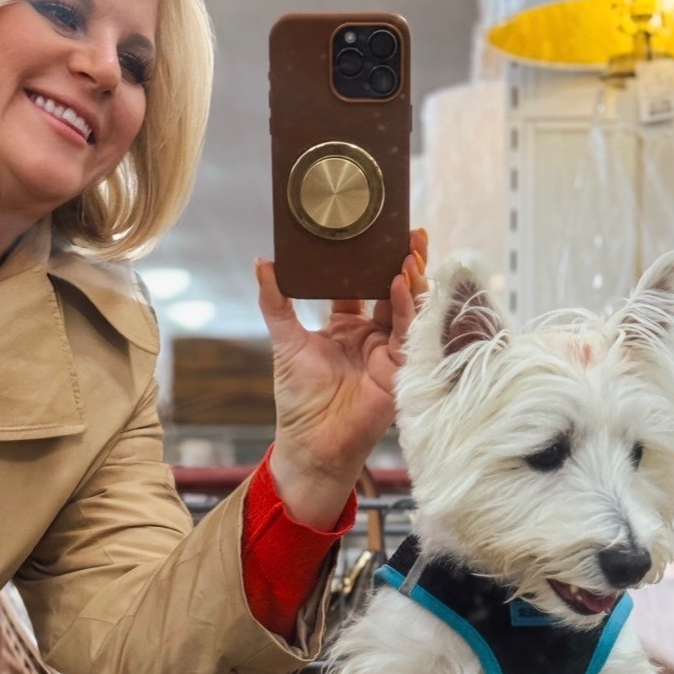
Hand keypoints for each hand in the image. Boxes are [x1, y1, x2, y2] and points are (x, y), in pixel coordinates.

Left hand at [255, 229, 428, 528]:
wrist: (312, 443)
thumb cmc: (300, 399)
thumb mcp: (286, 340)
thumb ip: (276, 301)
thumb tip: (261, 261)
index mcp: (346, 325)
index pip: (362, 283)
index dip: (369, 258)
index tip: (375, 230)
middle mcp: (372, 334)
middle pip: (393, 289)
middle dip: (403, 260)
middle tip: (409, 231)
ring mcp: (389, 350)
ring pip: (408, 306)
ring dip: (411, 278)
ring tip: (409, 251)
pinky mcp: (400, 367)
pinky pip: (408, 331)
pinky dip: (406, 307)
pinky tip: (401, 283)